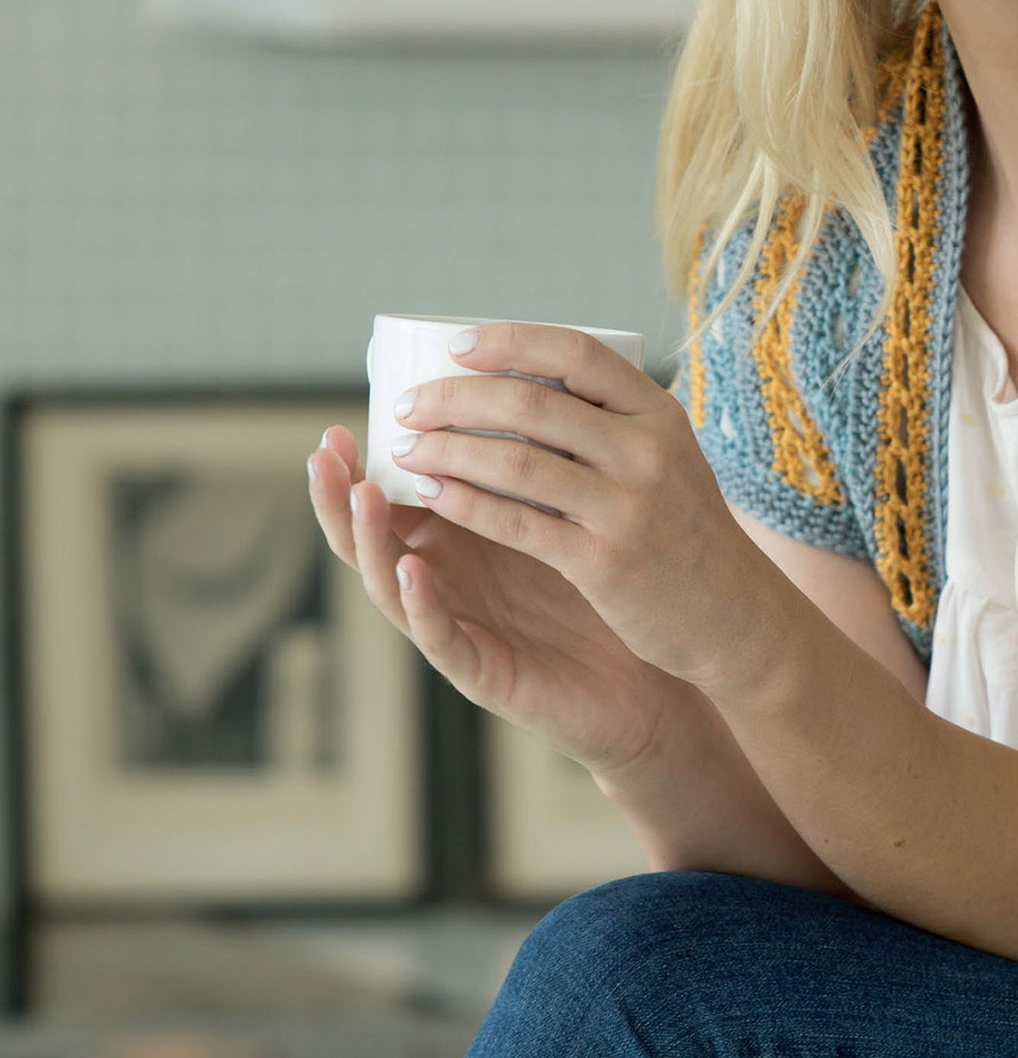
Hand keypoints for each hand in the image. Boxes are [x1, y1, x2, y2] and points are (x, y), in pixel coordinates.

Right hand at [307, 415, 688, 782]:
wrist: (651, 684)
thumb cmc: (611, 593)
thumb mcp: (571, 516)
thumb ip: (541, 464)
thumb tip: (538, 373)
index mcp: (462, 540)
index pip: (395, 495)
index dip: (365, 462)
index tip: (349, 415)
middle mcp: (449, 582)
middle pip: (374, 536)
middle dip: (341, 494)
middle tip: (325, 450)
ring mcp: (462, 627)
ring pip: (391, 585)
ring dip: (371, 540)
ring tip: (364, 496)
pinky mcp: (485, 674)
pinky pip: (442, 638)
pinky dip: (421, 605)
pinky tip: (412, 571)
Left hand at [365, 321, 784, 697]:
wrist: (737, 616)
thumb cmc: (686, 533)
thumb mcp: (669, 460)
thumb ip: (610, 425)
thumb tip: (516, 384)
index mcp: (660, 415)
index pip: (577, 353)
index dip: (511, 342)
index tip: (457, 346)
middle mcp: (647, 452)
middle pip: (531, 402)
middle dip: (455, 398)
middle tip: (409, 405)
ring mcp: (627, 508)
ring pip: (514, 461)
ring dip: (447, 450)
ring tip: (407, 449)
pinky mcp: (604, 563)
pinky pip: (516, 522)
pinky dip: (465, 503)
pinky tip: (433, 494)